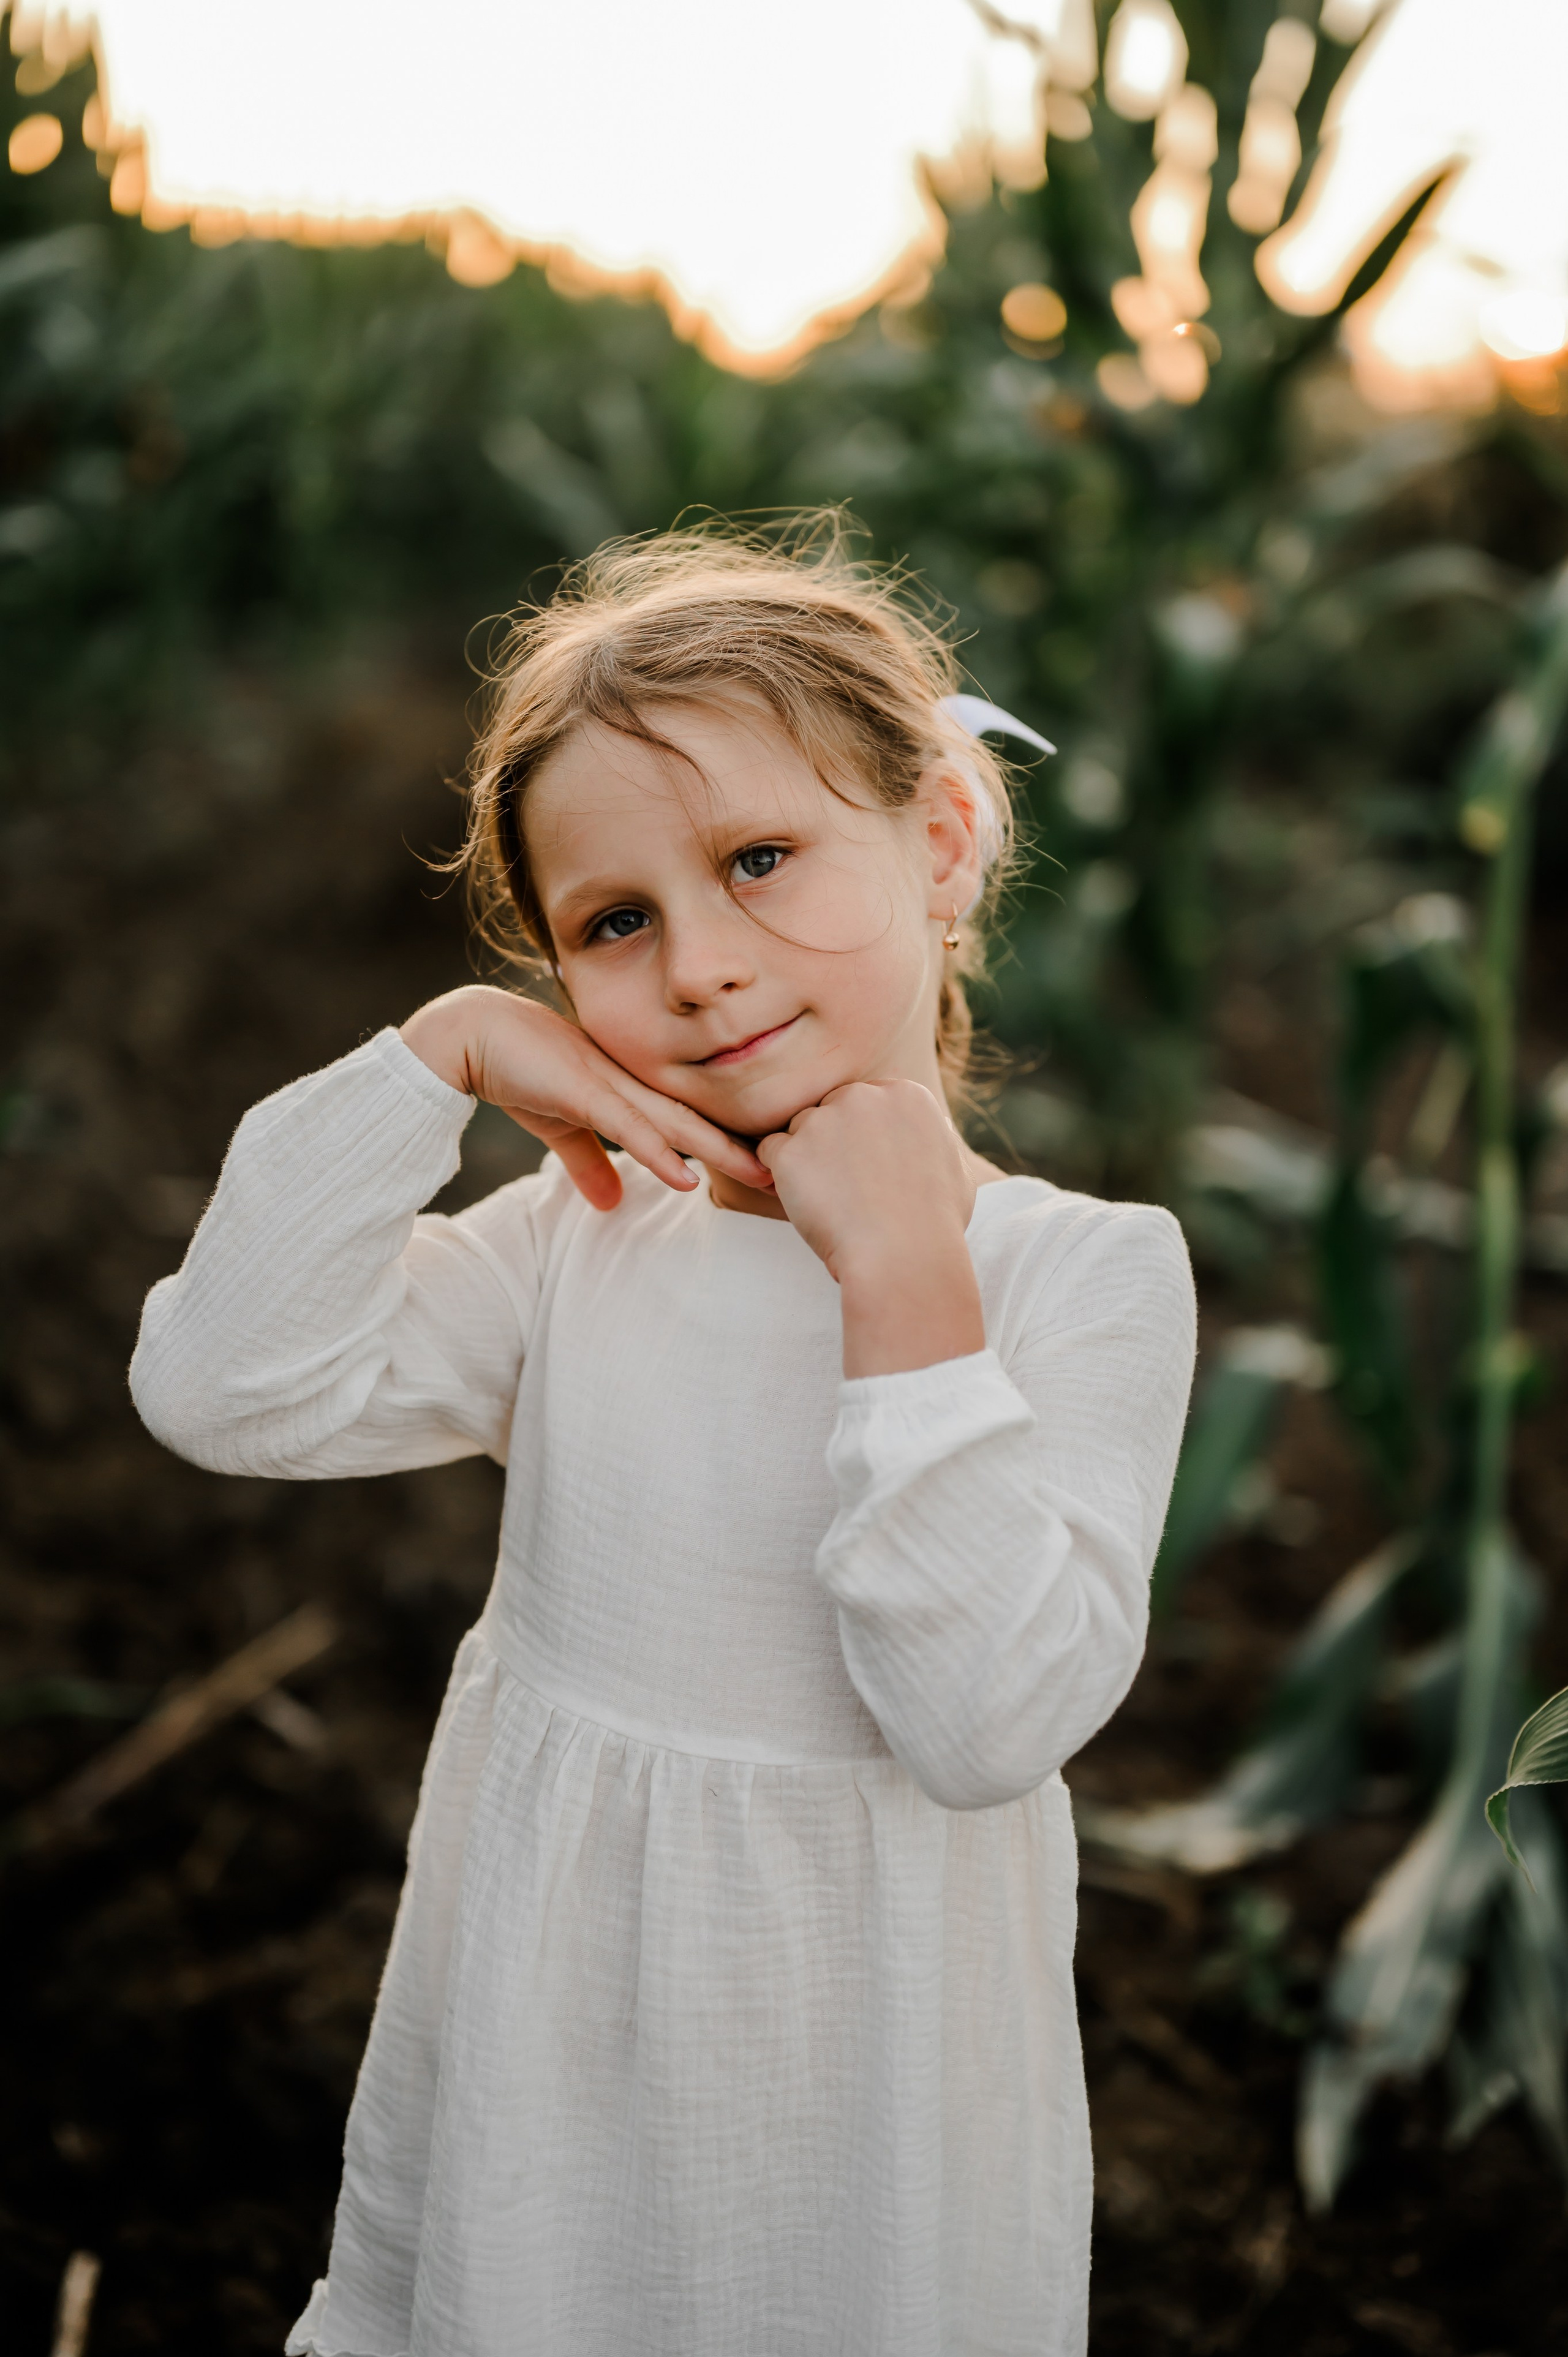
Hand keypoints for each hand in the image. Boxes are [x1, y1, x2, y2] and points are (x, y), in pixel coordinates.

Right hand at [401, 986, 771, 1209]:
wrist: (471, 1036)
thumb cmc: (520, 1073)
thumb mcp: (562, 1128)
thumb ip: (591, 1163)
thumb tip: (613, 1204)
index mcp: (634, 1085)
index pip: (693, 1115)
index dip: (733, 1137)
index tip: (774, 1161)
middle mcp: (633, 1081)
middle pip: (700, 1117)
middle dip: (747, 1144)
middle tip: (796, 1167)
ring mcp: (610, 1083)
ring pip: (675, 1122)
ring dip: (719, 1150)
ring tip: (760, 1174)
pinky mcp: (582, 1092)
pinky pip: (628, 1127)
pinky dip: (658, 1153)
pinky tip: (687, 1176)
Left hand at [757, 1081, 985, 1375]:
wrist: (903, 1258)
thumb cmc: (935, 1225)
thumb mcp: (955, 1172)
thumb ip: (937, 1142)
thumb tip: (937, 1132)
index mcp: (904, 1094)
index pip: (865, 1104)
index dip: (864, 1141)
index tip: (874, 1174)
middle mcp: (862, 1096)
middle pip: (829, 1110)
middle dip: (833, 1145)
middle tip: (849, 1191)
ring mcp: (823, 1120)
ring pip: (799, 1130)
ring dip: (807, 1161)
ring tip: (832, 1202)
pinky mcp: (790, 1150)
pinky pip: (770, 1152)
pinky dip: (781, 1177)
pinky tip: (809, 1203)